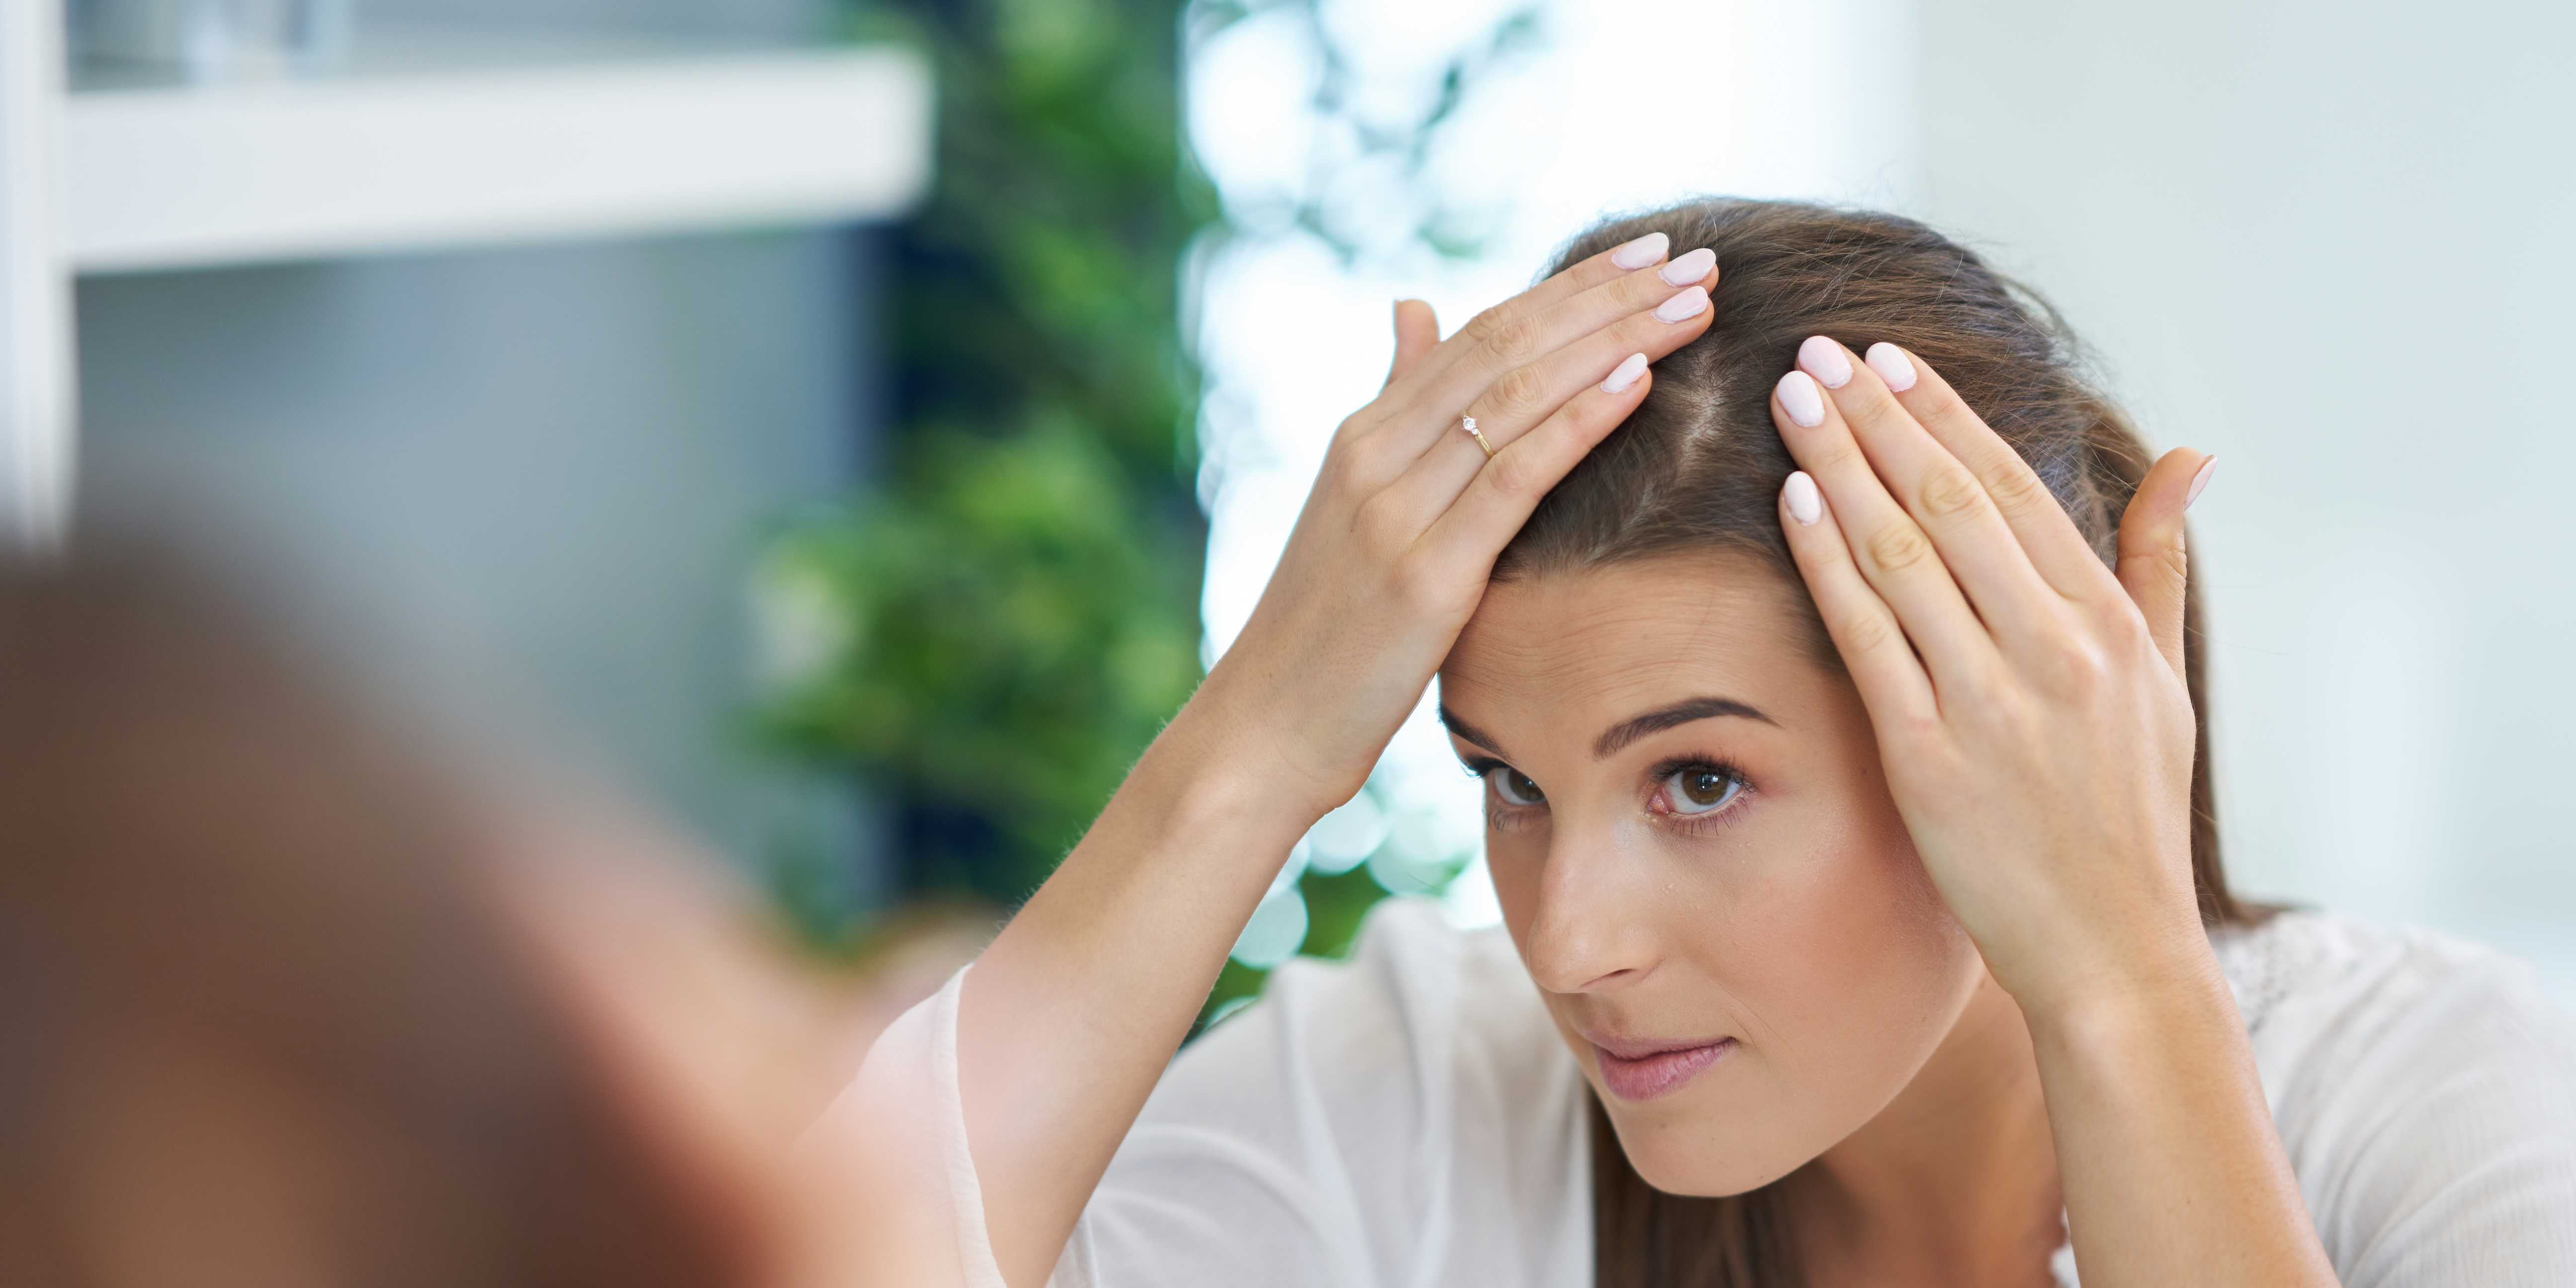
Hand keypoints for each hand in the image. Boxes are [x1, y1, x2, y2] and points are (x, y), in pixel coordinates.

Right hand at [1191, 234, 1721, 820]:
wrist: (1264, 726)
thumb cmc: (1323, 630)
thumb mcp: (1353, 504)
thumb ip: (1394, 406)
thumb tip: (1415, 307)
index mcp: (1365, 435)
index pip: (1483, 333)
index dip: (1572, 287)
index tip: (1650, 251)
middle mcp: (1376, 455)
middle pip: (1508, 346)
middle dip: (1610, 298)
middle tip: (1697, 260)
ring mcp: (1397, 511)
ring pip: (1519, 397)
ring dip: (1617, 341)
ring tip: (1696, 303)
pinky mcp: (1425, 575)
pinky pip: (1515, 478)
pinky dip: (1580, 421)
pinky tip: (1639, 380)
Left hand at [1766, 337, 2220, 1021]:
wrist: (2115, 949)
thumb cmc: (2133, 815)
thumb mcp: (2166, 679)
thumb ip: (2160, 561)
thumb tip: (2189, 456)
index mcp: (2107, 625)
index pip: (2013, 489)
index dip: (1943, 416)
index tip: (1889, 359)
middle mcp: (2054, 650)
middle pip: (1950, 502)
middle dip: (1878, 418)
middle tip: (1817, 351)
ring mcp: (1992, 701)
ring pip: (1904, 552)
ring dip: (1842, 464)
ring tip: (1792, 398)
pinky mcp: (1931, 756)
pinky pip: (1869, 637)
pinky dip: (1829, 560)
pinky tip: (1793, 498)